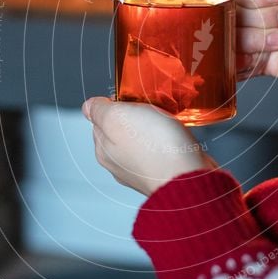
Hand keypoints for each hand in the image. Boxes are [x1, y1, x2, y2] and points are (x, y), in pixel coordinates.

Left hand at [82, 98, 214, 195]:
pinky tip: (176, 138)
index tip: (130, 102)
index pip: (101, 118)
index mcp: (104, 150)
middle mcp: (119, 163)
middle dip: (136, 117)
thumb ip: (99, 110)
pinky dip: (168, 140)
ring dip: (154, 128)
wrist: (189, 177)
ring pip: (143, 138)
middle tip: (151, 112)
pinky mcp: (163, 172)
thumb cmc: (155, 148)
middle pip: (123, 128)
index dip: (116, 105)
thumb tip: (88, 107)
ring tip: (166, 125)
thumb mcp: (117, 117)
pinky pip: (161, 148)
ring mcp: (141, 170)